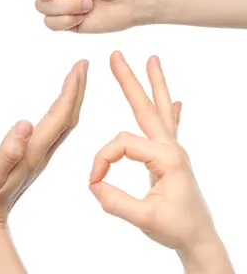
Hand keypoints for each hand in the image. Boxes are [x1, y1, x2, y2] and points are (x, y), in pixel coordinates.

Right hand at [0, 61, 86, 224]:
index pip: (60, 117)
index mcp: (35, 151)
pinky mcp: (34, 155)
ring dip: (73, 98)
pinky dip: (63, 109)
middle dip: (78, 89)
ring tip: (76, 77)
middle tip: (83, 64)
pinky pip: (56, 127)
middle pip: (69, 117)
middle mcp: (42, 151)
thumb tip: (25, 124)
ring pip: (65, 122)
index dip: (71, 92)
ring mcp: (40, 153)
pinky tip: (60, 103)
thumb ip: (7, 152)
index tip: (79, 68)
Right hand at [90, 52, 224, 263]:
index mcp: (165, 157)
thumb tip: (94, 184)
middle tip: (115, 55)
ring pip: (160, 110)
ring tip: (153, 60)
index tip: (94, 182)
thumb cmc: (177, 230)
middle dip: (129, 80)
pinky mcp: (170, 157)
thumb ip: (116, 201)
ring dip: (155, 84)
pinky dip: (170, 110)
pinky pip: (170, 126)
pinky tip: (175, 100)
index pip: (121, 144)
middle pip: (145, 106)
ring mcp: (172, 150)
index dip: (102, 160)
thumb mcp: (144, 219)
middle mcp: (170, 147)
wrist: (200, 240)